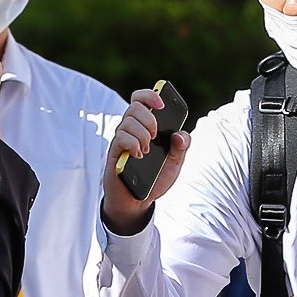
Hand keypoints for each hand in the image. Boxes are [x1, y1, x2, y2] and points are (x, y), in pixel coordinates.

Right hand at [101, 86, 189, 236]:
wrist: (138, 201)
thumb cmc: (155, 178)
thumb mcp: (175, 163)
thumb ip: (181, 147)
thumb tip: (181, 135)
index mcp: (146, 126)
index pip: (142, 99)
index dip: (150, 95)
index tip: (161, 104)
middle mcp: (132, 129)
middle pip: (135, 106)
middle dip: (149, 118)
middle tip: (155, 136)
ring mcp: (122, 140)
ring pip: (128, 121)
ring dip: (142, 134)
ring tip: (147, 151)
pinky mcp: (115, 152)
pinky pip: (121, 138)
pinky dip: (133, 144)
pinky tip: (139, 155)